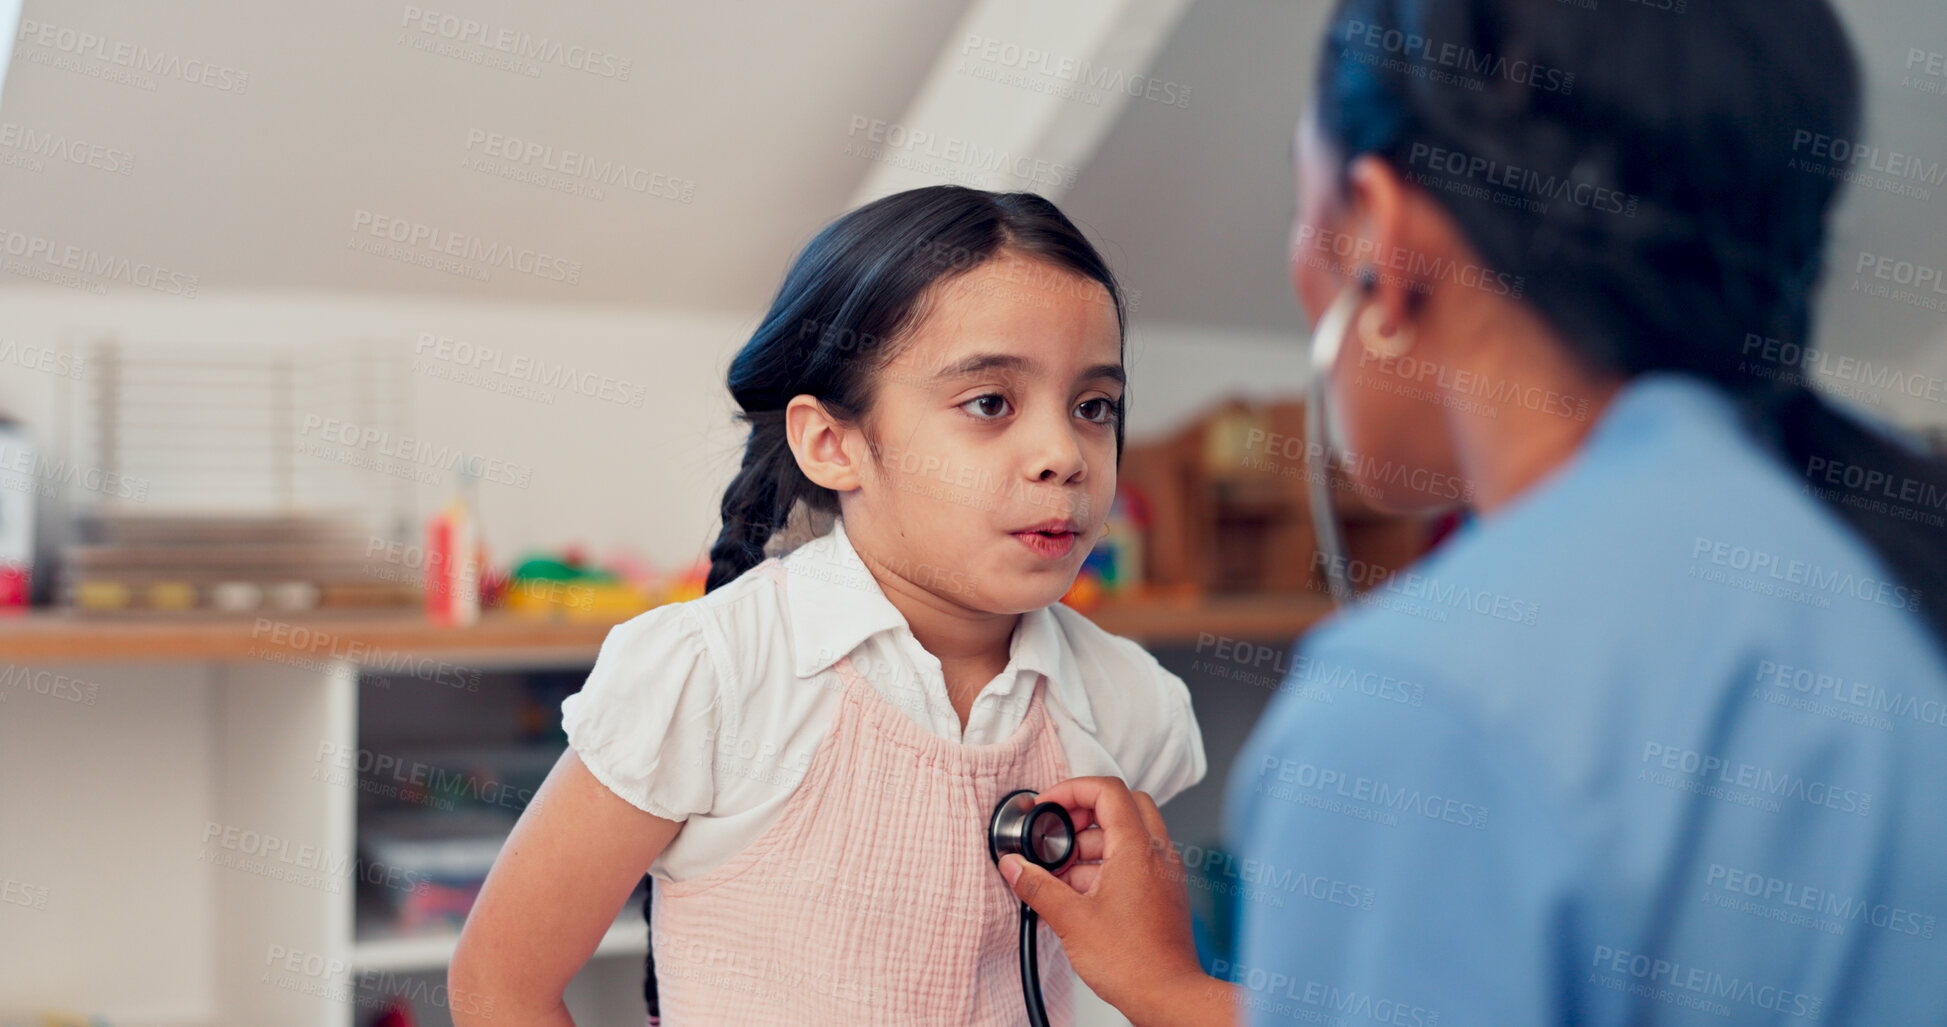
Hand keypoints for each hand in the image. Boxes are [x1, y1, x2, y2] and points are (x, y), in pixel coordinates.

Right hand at [998, 777, 1235, 1026]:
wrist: (1167, 997)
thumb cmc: (1134, 962)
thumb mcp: (1071, 920)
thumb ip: (1037, 886)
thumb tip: (1014, 866)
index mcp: (1137, 849)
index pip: (1108, 791)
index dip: (1072, 790)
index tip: (1048, 806)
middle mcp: (1157, 854)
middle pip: (1123, 805)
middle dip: (1084, 813)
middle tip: (1058, 831)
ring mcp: (1164, 873)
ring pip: (1128, 834)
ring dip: (1092, 844)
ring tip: (1060, 873)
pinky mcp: (1163, 893)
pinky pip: (1134, 861)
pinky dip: (1106, 865)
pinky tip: (1079, 893)